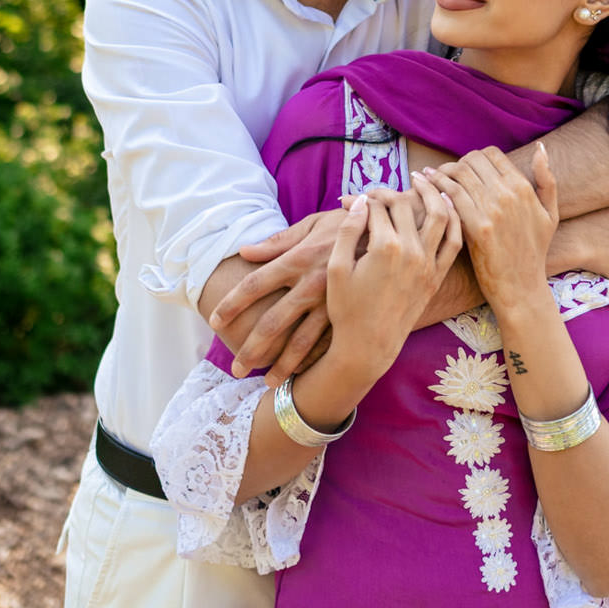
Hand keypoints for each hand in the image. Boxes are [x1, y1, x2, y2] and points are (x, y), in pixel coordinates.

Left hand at [211, 208, 345, 380]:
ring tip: (267, 382)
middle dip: (252, 348)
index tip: (215, 321)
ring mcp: (333, 303)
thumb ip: (278, 240)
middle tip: (236, 368)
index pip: (255, 284)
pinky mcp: (352, 314)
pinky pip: (329, 343)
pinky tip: (303, 376)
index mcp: (298, 258)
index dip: (232, 304)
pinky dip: (314, 362)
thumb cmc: (347, 224)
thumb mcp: (313, 224)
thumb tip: (245, 251)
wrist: (394, 230)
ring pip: (301, 342)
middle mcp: (312, 284)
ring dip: (282, 365)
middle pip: (273, 321)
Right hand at [324, 187, 463, 379]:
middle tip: (379, 192)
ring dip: (433, 192)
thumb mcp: (336, 268)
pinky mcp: (438, 276)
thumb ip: (348, 230)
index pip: (377, 206)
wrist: (369, 346)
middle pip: (406, 205)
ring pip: (440, 214)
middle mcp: (412, 251)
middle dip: (390, 192)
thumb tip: (360, 201)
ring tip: (424, 179)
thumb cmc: (346, 309)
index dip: (362, 198)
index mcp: (385, 247)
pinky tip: (447, 205)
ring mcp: (429, 264)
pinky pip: (455, 241)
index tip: (351, 199)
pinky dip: (454, 219)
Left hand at [416, 145, 556, 314]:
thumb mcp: (550, 214)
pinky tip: (427, 191)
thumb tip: (540, 148)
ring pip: (458, 174)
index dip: (473, 158)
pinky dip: (436, 187)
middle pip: (472, 160)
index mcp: (523, 187)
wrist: (521, 288)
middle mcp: (509, 194)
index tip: (461, 169)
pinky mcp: (478, 227)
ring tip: (428, 178)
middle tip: (441, 173)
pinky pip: (451, 195)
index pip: (490, 154)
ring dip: (439, 172)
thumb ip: (547, 180)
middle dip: (454, 164)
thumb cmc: (534, 251)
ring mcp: (493, 210)